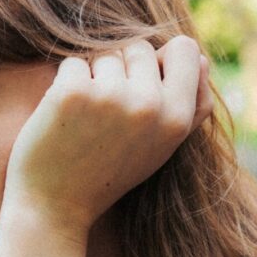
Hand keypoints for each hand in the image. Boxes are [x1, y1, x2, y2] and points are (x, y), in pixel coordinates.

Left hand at [1, 36, 212, 236]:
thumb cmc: (108, 175)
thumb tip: (201, 59)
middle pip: (138, 48)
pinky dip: (63, 84)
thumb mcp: (160, 148)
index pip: (184, 49)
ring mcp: (110, 97)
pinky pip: (72, 63)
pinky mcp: (72, 93)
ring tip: (84, 122)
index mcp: (177, 119)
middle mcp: (149, 105)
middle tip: (105, 118)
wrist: (55, 208)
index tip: (138, 91)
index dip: (159, 63)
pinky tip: (63, 120)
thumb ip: (189, 106)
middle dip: (119, 71)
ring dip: (90, 79)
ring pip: (104, 54)